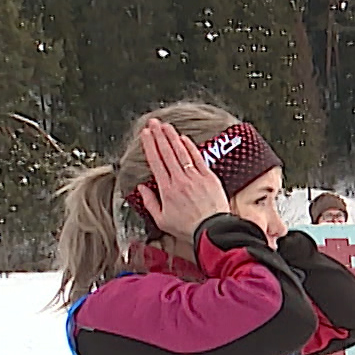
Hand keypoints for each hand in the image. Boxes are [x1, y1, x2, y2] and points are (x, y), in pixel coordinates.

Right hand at [134, 119, 229, 243]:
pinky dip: (190, 147)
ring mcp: (196, 178)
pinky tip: (184, 139)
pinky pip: (198, 158)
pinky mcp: (210, 178)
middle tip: (153, 123)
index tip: (145, 134)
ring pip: (181, 152)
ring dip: (172, 137)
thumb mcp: (161, 220)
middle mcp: (180, 180)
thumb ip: (149, 202)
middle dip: (158, 135)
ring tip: (166, 126)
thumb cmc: (189, 228)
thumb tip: (141, 188)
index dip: (149, 145)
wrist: (212, 231)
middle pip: (167, 153)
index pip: (155, 161)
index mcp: (166, 189)